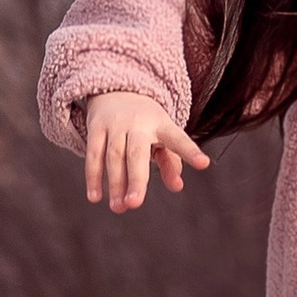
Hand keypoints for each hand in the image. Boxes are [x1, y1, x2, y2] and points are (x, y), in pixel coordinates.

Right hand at [82, 91, 211, 212]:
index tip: (203, 163)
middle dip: (135, 179)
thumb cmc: (146, 123)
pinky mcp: (96, 128)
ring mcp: (115, 124)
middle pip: (137, 153)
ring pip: (113, 156)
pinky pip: (93, 155)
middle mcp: (138, 123)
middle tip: (135, 204)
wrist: (115, 89)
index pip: (178, 138)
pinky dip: (93, 176)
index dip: (190, 151)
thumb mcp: (162, 136)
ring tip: (119, 208)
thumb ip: (171, 163)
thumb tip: (177, 186)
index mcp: (161, 124)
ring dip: (115, 184)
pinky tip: (95, 197)